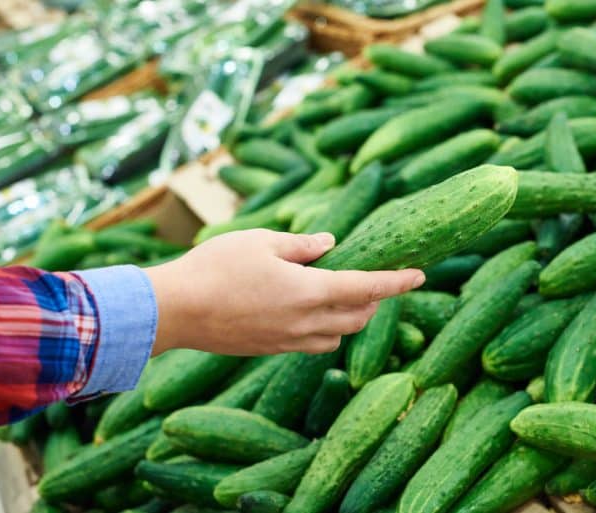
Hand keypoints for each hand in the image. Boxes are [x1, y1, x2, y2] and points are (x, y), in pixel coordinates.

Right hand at [144, 229, 424, 355]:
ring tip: (346, 296)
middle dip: (375, 300)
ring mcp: (288, 341)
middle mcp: (306, 322)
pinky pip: (314, 345)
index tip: (420, 275)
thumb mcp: (262, 242)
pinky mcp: (271, 350)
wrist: (174, 311)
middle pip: (359, 317)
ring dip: (352, 317)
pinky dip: (326, 330)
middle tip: (376, 280)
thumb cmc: (215, 268)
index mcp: (309, 291)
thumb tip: (332, 244)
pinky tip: (312, 313)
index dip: (398, 281)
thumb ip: (303, 245)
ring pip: (338, 336)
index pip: (368, 287)